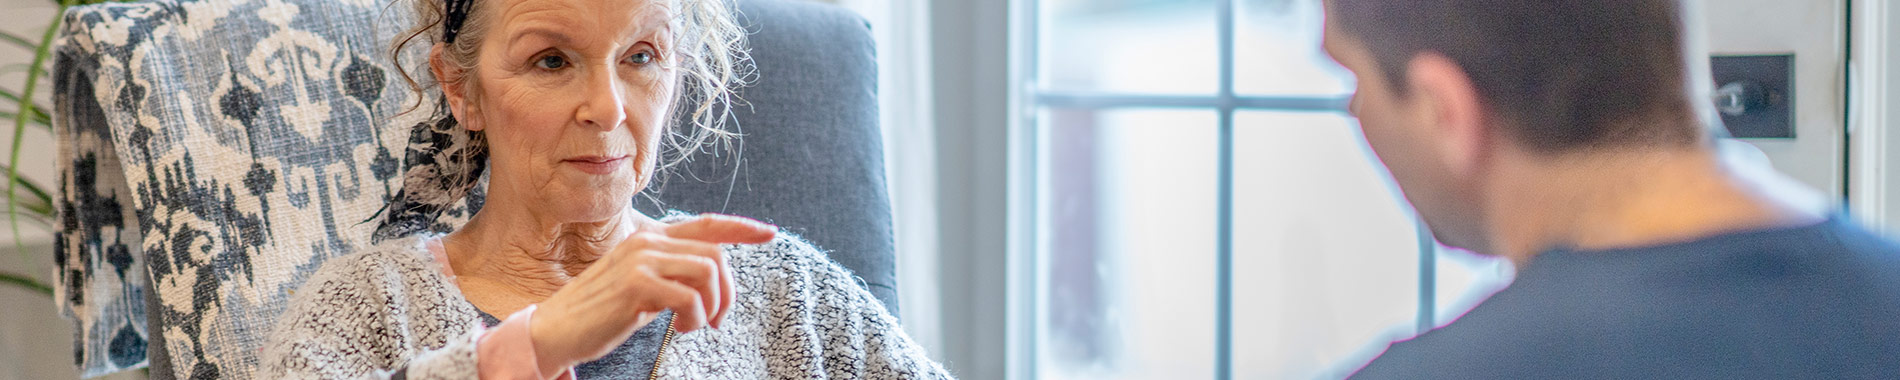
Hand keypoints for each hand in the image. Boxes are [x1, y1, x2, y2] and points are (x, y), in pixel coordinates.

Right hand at [528, 214, 775, 372]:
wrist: (555, 331)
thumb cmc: (599, 314)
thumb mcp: (643, 288)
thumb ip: (671, 277)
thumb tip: (708, 280)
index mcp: (649, 240)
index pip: (705, 224)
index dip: (741, 227)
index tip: (770, 232)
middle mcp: (646, 243)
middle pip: (715, 253)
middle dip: (728, 290)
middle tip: (717, 320)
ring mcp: (640, 261)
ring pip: (709, 271)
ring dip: (713, 305)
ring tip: (696, 325)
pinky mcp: (636, 285)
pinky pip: (690, 297)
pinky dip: (695, 318)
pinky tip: (680, 329)